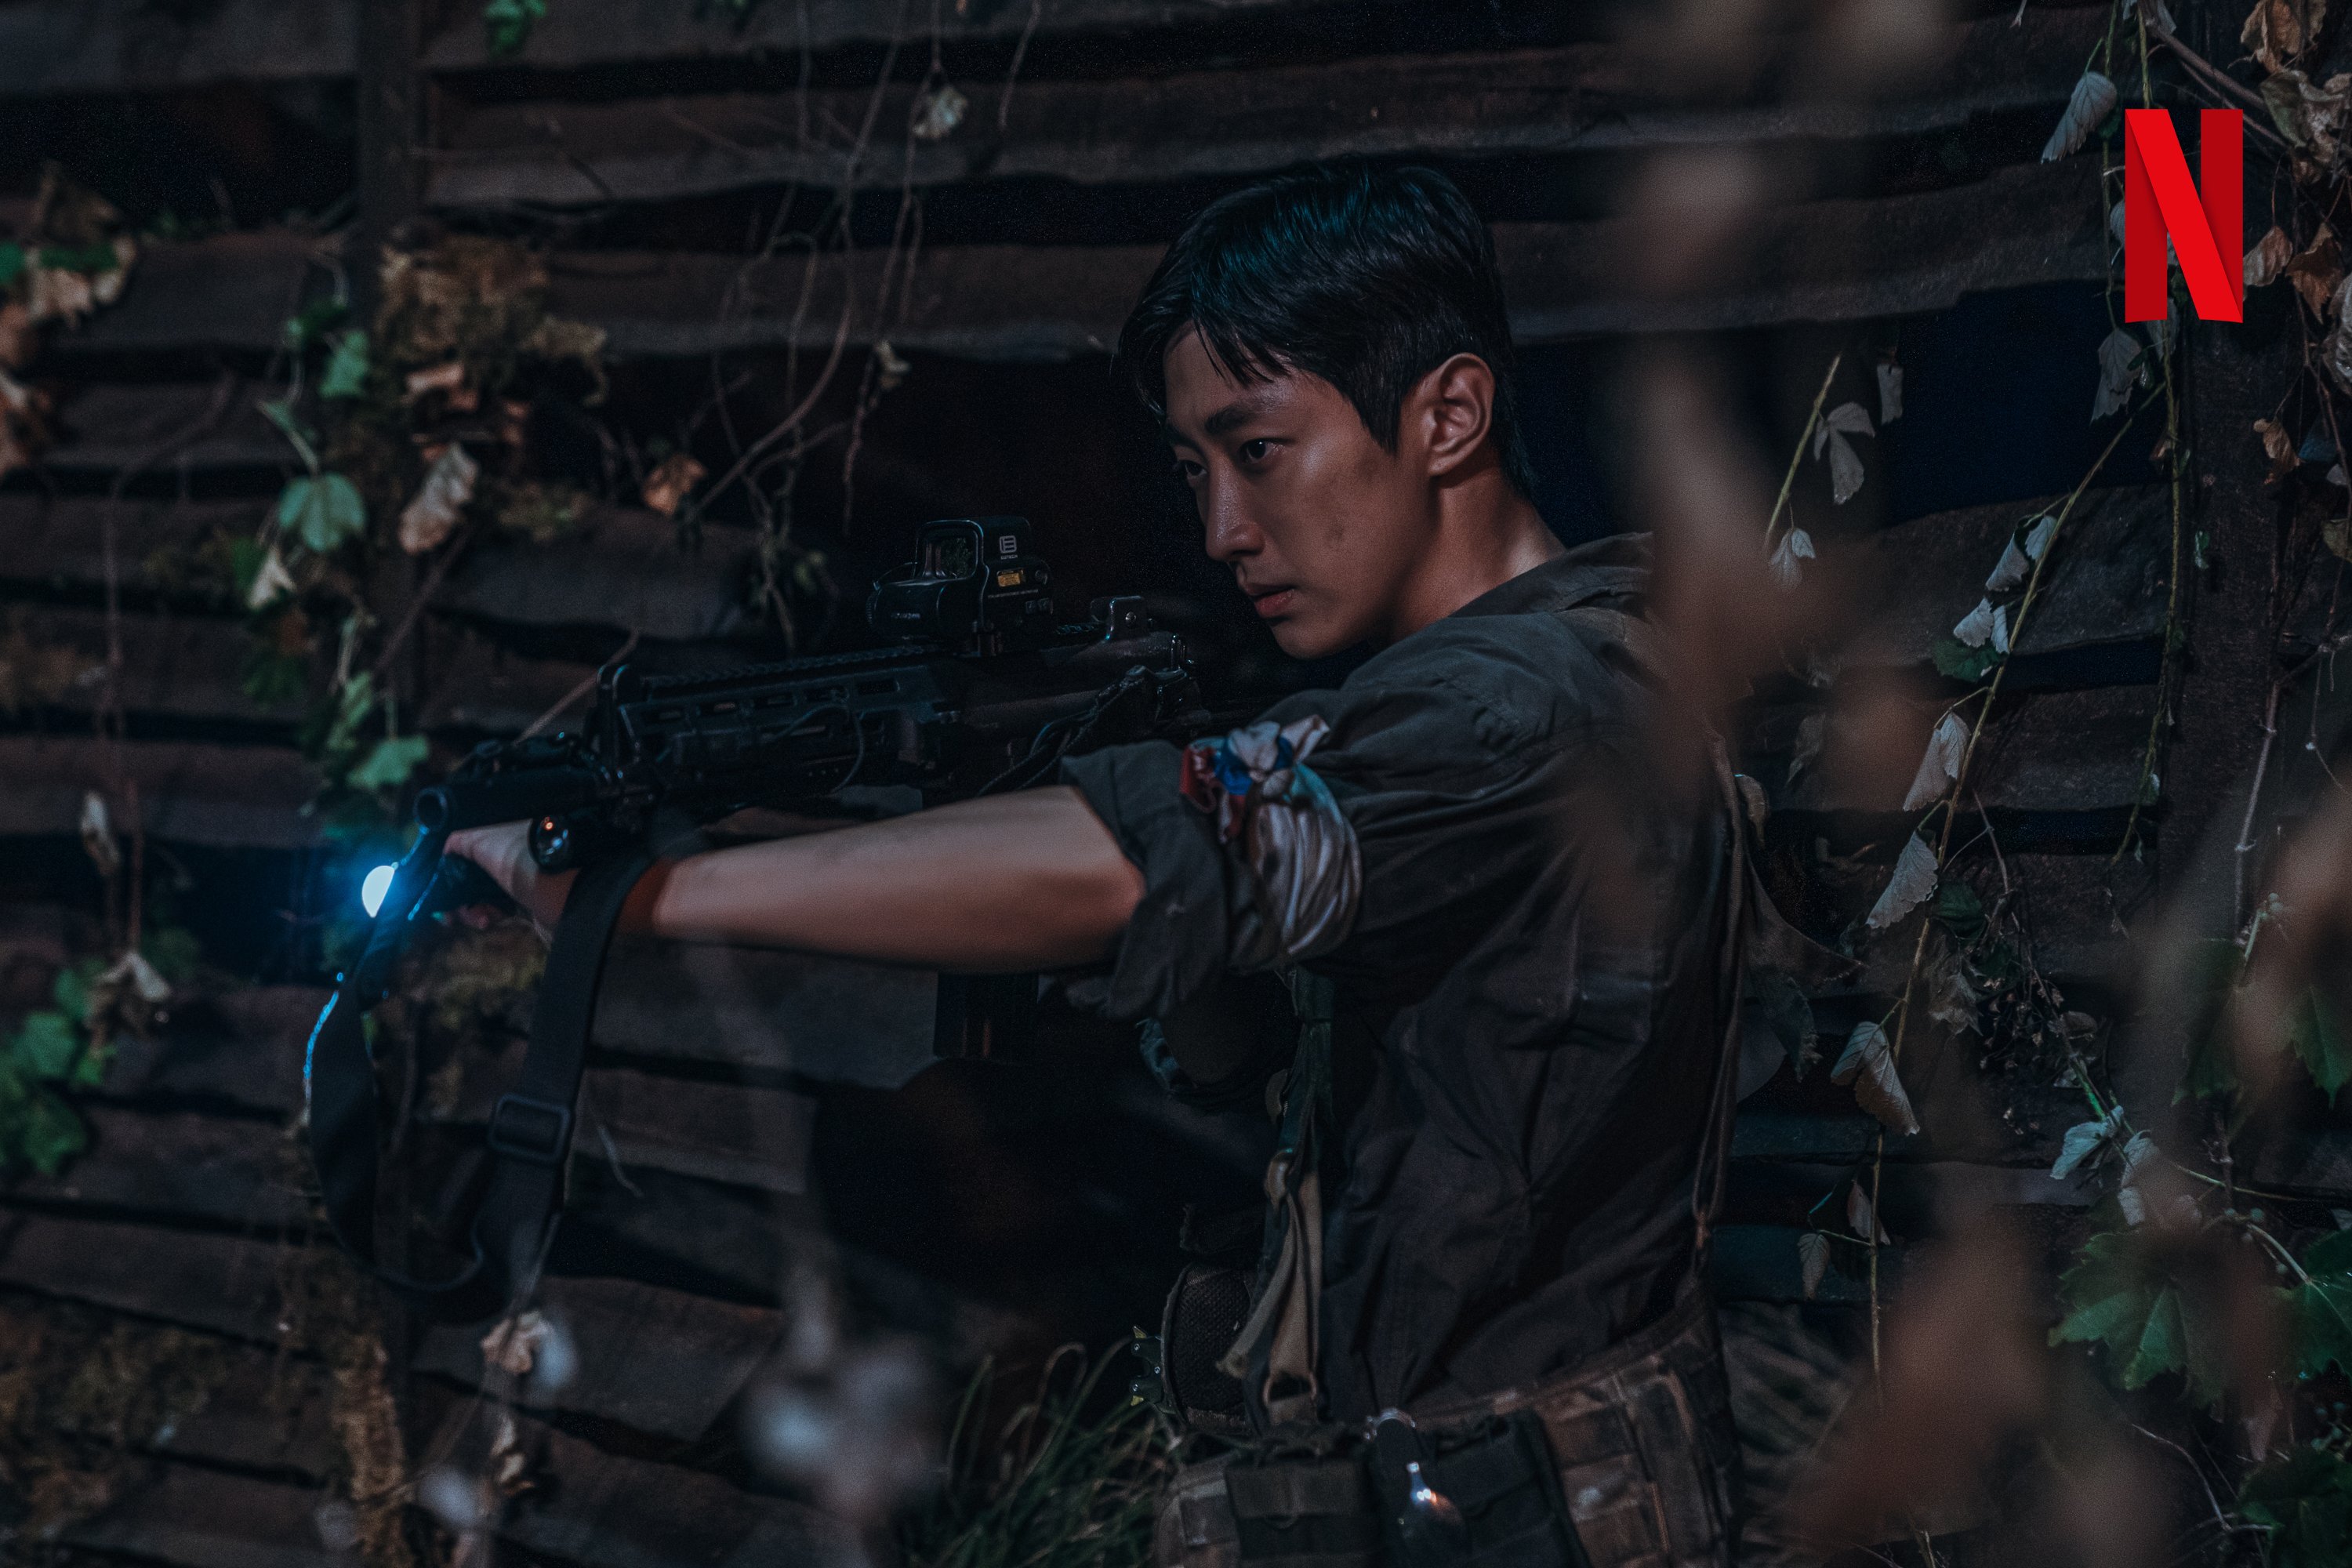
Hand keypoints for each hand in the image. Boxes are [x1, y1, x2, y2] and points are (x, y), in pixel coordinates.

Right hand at [444, 821, 577, 941]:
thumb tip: (446, 847)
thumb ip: (461, 839)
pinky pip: (499, 908)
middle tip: (448, 913)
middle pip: (473, 870)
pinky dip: (487, 915)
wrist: (575, 899)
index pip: (470, 842)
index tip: (437, 884)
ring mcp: (524, 877)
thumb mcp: (486, 840)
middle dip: (456, 893)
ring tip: (477, 918)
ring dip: (470, 908)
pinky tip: (487, 921)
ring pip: (483, 892)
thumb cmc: (529, 863)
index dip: (450, 863)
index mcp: (509, 828)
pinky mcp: (531, 902)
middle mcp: (516, 849)